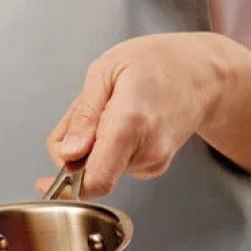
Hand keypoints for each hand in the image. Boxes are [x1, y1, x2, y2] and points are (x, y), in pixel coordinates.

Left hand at [35, 32, 239, 198]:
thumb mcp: (107, 70)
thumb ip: (83, 114)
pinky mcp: (154, 166)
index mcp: (130, 122)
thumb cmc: (158, 63)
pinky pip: (116, 163)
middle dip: (76, 148)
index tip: (46, 183)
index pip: (96, 178)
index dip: (67, 187)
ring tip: (115, 108)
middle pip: (90, 170)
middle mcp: (146, 149)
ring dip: (94, 143)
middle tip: (90, 110)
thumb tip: (67, 153)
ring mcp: (153, 162)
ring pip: (102, 165)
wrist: (204, 74)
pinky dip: (110, 145)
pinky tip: (126, 119)